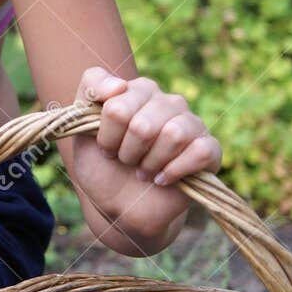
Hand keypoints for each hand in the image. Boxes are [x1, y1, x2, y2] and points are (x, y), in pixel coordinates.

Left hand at [69, 67, 222, 207]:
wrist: (123, 207)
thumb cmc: (104, 166)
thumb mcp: (81, 127)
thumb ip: (89, 90)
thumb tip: (119, 84)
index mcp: (139, 90)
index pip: (116, 103)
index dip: (105, 134)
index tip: (104, 146)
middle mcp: (168, 101)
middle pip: (142, 124)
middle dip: (126, 152)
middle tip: (126, 161)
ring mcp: (192, 124)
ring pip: (172, 135)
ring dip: (150, 163)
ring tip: (144, 171)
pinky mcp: (210, 149)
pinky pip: (199, 152)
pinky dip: (175, 171)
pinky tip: (162, 180)